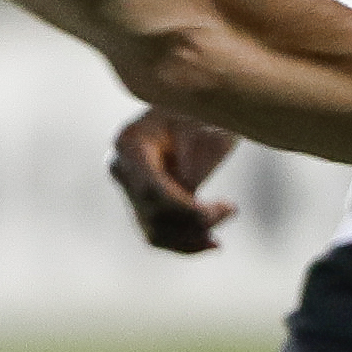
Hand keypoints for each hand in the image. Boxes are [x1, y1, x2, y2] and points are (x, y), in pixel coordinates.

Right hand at [107, 108, 241, 253]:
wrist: (203, 108)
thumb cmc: (207, 110)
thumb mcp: (205, 128)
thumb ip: (192, 165)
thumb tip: (188, 198)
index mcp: (130, 142)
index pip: (150, 188)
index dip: (183, 208)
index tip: (219, 209)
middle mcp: (121, 166)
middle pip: (151, 212)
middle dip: (193, 222)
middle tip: (230, 209)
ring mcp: (129, 186)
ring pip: (152, 231)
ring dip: (188, 240)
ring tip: (218, 238)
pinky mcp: (143, 202)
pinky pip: (158, 234)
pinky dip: (184, 243)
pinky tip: (210, 243)